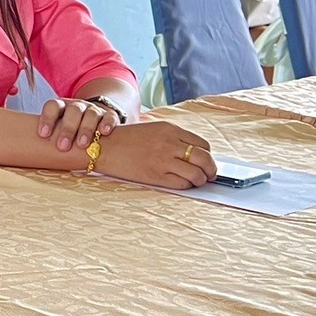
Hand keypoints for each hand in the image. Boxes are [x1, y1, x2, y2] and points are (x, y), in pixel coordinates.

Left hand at [38, 95, 121, 154]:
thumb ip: (49, 137)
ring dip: (86, 129)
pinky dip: (107, 123)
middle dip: (67, 129)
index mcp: (61, 107)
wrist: (96, 120)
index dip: (47, 119)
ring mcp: (94, 110)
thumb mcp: (58, 130)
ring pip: (91, 114)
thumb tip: (29, 155)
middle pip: (72, 112)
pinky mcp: (109, 116)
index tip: (43, 135)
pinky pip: (109, 117)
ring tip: (81, 145)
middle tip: (62, 146)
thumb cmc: (70, 131)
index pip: (52, 106)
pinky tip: (104, 132)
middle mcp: (77, 106)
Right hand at [94, 121, 216, 187]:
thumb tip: (193, 153)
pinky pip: (182, 184)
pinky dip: (187, 185)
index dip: (208, 155)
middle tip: (210, 174)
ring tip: (196, 181)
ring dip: (201, 180)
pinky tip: (182, 183)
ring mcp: (164, 160)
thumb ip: (174, 138)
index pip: (203, 144)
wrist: (104, 147)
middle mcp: (170, 143)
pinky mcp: (156, 175)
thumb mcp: (153, 129)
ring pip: (197, 174)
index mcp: (170, 129)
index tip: (205, 161)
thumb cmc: (126, 139)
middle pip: (205, 159)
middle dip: (211, 169)